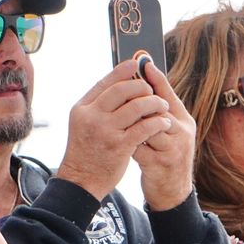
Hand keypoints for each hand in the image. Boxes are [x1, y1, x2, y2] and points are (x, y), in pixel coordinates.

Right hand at [57, 61, 171, 200]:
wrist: (81, 181)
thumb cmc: (86, 151)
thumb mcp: (84, 124)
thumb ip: (98, 106)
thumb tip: (120, 85)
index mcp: (82, 108)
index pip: (104, 83)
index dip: (121, 71)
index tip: (135, 63)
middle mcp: (92, 116)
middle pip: (122, 90)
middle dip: (142, 86)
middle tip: (152, 91)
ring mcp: (106, 131)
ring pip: (137, 106)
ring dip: (154, 103)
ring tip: (162, 106)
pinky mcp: (119, 146)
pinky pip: (144, 127)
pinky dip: (157, 122)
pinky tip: (163, 122)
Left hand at [132, 54, 195, 210]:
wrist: (172, 192)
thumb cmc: (166, 156)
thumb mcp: (170, 132)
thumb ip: (159, 110)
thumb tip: (145, 81)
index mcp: (185, 121)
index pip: (170, 94)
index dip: (156, 78)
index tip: (142, 63)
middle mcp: (183, 133)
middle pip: (158, 108)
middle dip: (137, 101)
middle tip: (120, 94)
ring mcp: (173, 149)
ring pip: (148, 127)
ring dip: (131, 122)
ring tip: (118, 119)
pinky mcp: (160, 165)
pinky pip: (139, 147)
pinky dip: (127, 142)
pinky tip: (118, 140)